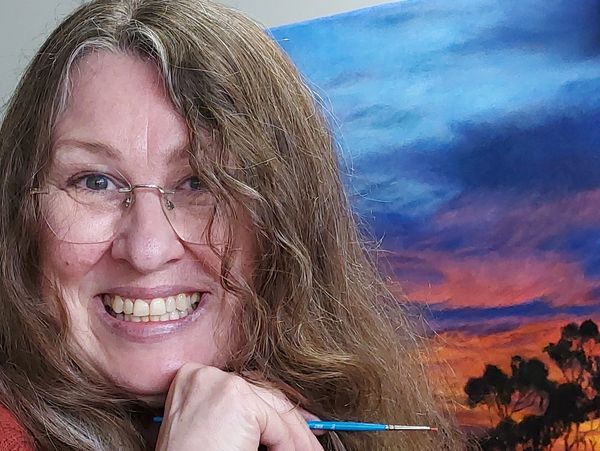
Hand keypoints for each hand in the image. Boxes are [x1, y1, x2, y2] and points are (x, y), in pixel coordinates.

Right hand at [155, 363, 324, 450]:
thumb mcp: (215, 430)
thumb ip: (240, 417)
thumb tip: (280, 419)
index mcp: (193, 379)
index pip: (247, 388)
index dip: (273, 407)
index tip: (295, 422)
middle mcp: (205, 374)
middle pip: (264, 394)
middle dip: (291, 421)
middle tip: (309, 441)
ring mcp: (221, 383)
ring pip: (276, 408)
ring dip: (296, 436)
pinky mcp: (238, 401)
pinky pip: (278, 425)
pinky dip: (289, 446)